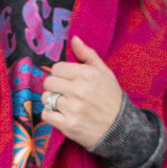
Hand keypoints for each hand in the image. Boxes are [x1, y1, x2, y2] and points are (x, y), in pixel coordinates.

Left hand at [42, 35, 123, 149]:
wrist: (120, 129)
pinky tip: (61, 115)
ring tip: (64, 104)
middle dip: (54, 86)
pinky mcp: (68, 125)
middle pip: (49, 81)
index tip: (68, 80)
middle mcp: (79, 90)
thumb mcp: (104, 73)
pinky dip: (50, 115)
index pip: (57, 67)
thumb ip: (88, 55)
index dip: (61, 73)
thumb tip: (74, 39)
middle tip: (64, 93)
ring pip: (46, 98)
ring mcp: (72, 108)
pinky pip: (46, 115)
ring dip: (51, 101)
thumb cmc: (111, 98)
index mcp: (87, 74)